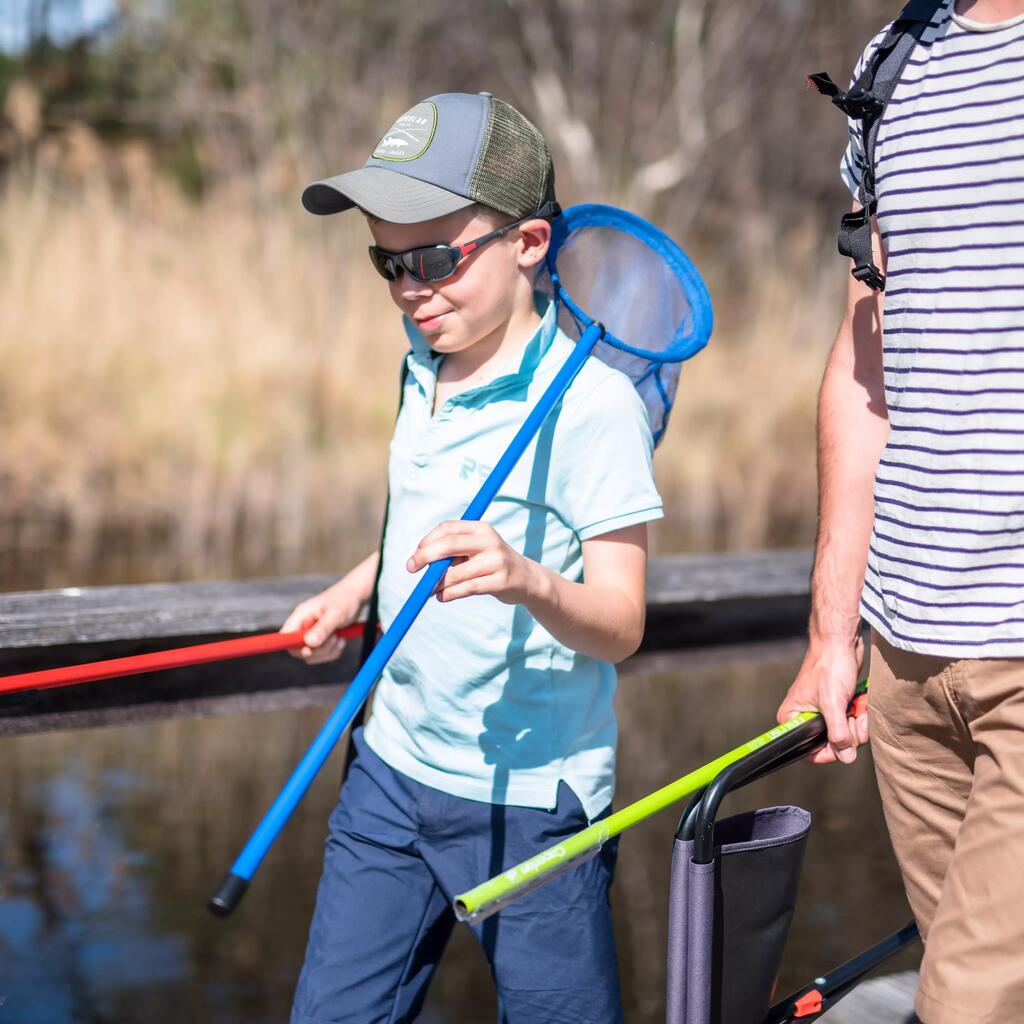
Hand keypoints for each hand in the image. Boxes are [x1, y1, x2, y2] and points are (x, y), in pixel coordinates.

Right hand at [280, 583, 362, 663]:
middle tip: (334, 638)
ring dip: (329, 651)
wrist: (356, 596)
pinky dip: (334, 651)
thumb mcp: (335, 614)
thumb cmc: (344, 599)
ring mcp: (312, 634)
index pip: (286, 636)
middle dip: (318, 650)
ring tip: (339, 636)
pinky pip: (324, 655)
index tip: (309, 650)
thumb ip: (322, 628)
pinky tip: (341, 639)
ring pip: (313, 655)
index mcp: (301, 616)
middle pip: (299, 650)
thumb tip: (309, 643)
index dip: (294, 647)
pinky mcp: (321, 641)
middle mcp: (303, 626)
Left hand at [406, 521, 536, 604]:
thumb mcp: (476, 550)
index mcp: (481, 528)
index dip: (427, 540)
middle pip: (448, 545)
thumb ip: (452, 552)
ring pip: (455, 573)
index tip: (416, 554)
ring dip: (437, 583)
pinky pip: (466, 588)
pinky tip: (442, 597)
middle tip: (411, 568)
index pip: (447, 528)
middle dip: (425, 557)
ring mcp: (496, 561)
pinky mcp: (500, 581)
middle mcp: (489, 541)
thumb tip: (421, 562)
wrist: (527, 579)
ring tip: (431, 590)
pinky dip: (449, 594)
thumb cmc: (491, 563)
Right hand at [776, 636, 868, 764]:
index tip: (845, 744)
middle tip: (854, 716)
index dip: (829, 752)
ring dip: (857, 724)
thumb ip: (838, 733)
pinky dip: (860, 717)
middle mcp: (805, 718)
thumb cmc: (829, 665)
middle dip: (848, 734)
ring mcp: (823, 713)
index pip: (807, 751)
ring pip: (845, 735)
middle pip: (830, 745)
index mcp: (793, 718)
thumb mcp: (832, 702)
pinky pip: (851, 724)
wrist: (840, 641)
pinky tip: (862, 704)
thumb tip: (846, 757)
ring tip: (859, 706)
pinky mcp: (837, 706)